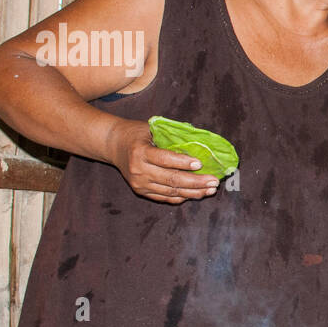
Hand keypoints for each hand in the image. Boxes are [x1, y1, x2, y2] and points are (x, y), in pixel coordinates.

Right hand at [105, 119, 219, 204]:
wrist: (113, 145)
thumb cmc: (136, 134)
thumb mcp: (151, 129)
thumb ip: (171, 137)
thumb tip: (199, 143)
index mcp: (140, 152)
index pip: (165, 159)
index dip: (183, 163)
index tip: (200, 164)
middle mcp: (139, 170)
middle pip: (172, 179)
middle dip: (196, 182)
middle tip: (214, 181)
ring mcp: (139, 183)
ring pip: (171, 191)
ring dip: (193, 192)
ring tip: (210, 189)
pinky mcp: (141, 191)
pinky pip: (165, 197)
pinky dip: (182, 196)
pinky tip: (197, 194)